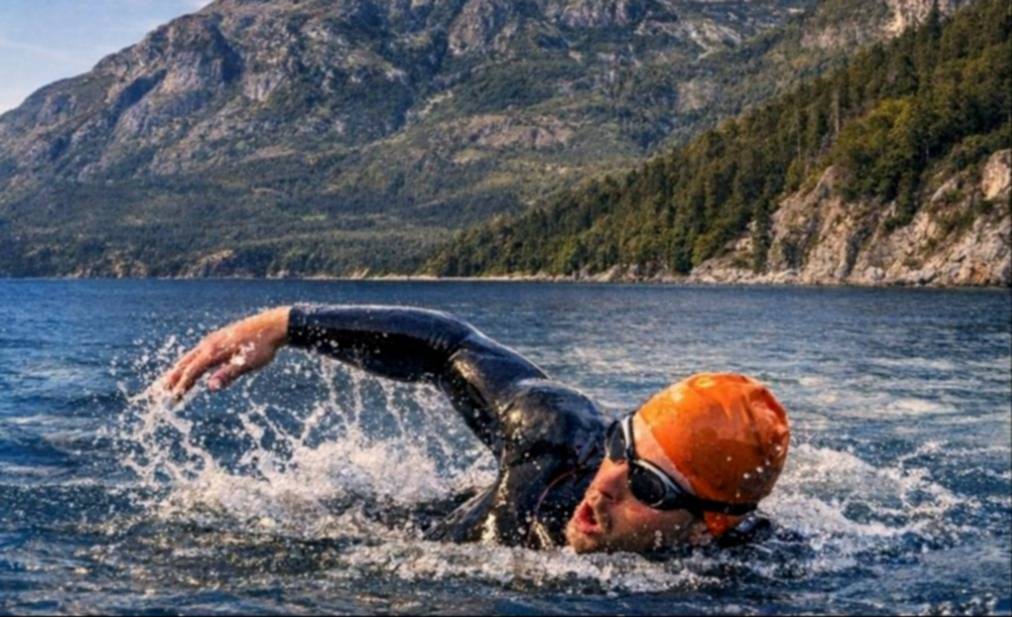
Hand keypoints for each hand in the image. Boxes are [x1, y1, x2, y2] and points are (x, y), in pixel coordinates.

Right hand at [161, 306, 290, 398]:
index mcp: (214, 351)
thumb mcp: (248, 363)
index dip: (181, 386)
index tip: (172, 399)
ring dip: (177, 370)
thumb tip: (211, 387)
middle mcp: (209, 344)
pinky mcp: (218, 339)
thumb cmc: (262, 346)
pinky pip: (197, 353)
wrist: (273, 325)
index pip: (192, 371)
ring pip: (189, 357)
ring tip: (167, 382)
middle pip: (185, 363)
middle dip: (171, 378)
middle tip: (158, 393)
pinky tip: (189, 368)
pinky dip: (188, 363)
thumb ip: (229, 374)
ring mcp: (213, 340)